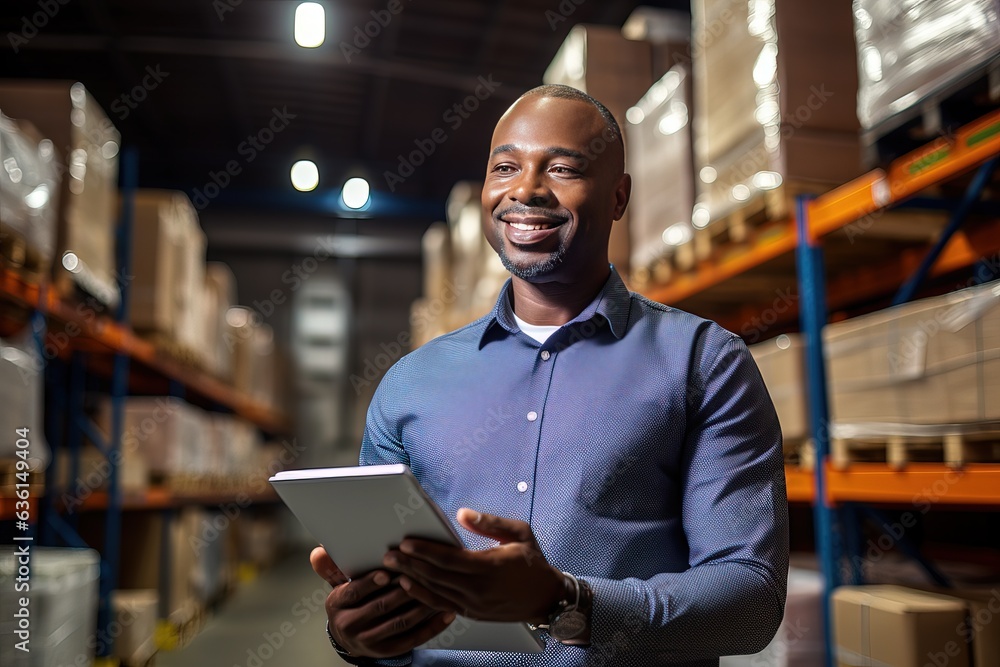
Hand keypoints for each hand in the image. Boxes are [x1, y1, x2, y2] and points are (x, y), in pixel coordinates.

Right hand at [309, 547, 455, 658]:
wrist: (349, 637)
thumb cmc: (350, 602)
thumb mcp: (338, 585)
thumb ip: (332, 568)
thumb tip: (318, 552)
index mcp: (337, 604)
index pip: (353, 592)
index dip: (369, 582)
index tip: (386, 572)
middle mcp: (350, 625)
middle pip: (381, 606)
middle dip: (403, 590)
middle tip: (423, 574)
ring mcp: (369, 641)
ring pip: (400, 622)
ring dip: (421, 606)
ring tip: (439, 590)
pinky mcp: (387, 651)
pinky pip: (413, 639)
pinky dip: (432, 626)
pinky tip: (446, 613)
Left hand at [381, 508, 564, 623]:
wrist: (547, 599)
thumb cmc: (533, 562)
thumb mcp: (519, 533)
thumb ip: (490, 522)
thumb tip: (461, 513)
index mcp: (489, 567)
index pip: (448, 559)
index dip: (425, 551)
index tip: (406, 542)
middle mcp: (479, 589)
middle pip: (436, 576)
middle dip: (410, 564)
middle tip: (388, 554)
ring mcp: (474, 604)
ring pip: (435, 591)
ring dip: (411, 579)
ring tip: (392, 568)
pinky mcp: (472, 613)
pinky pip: (441, 604)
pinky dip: (422, 595)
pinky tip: (409, 586)